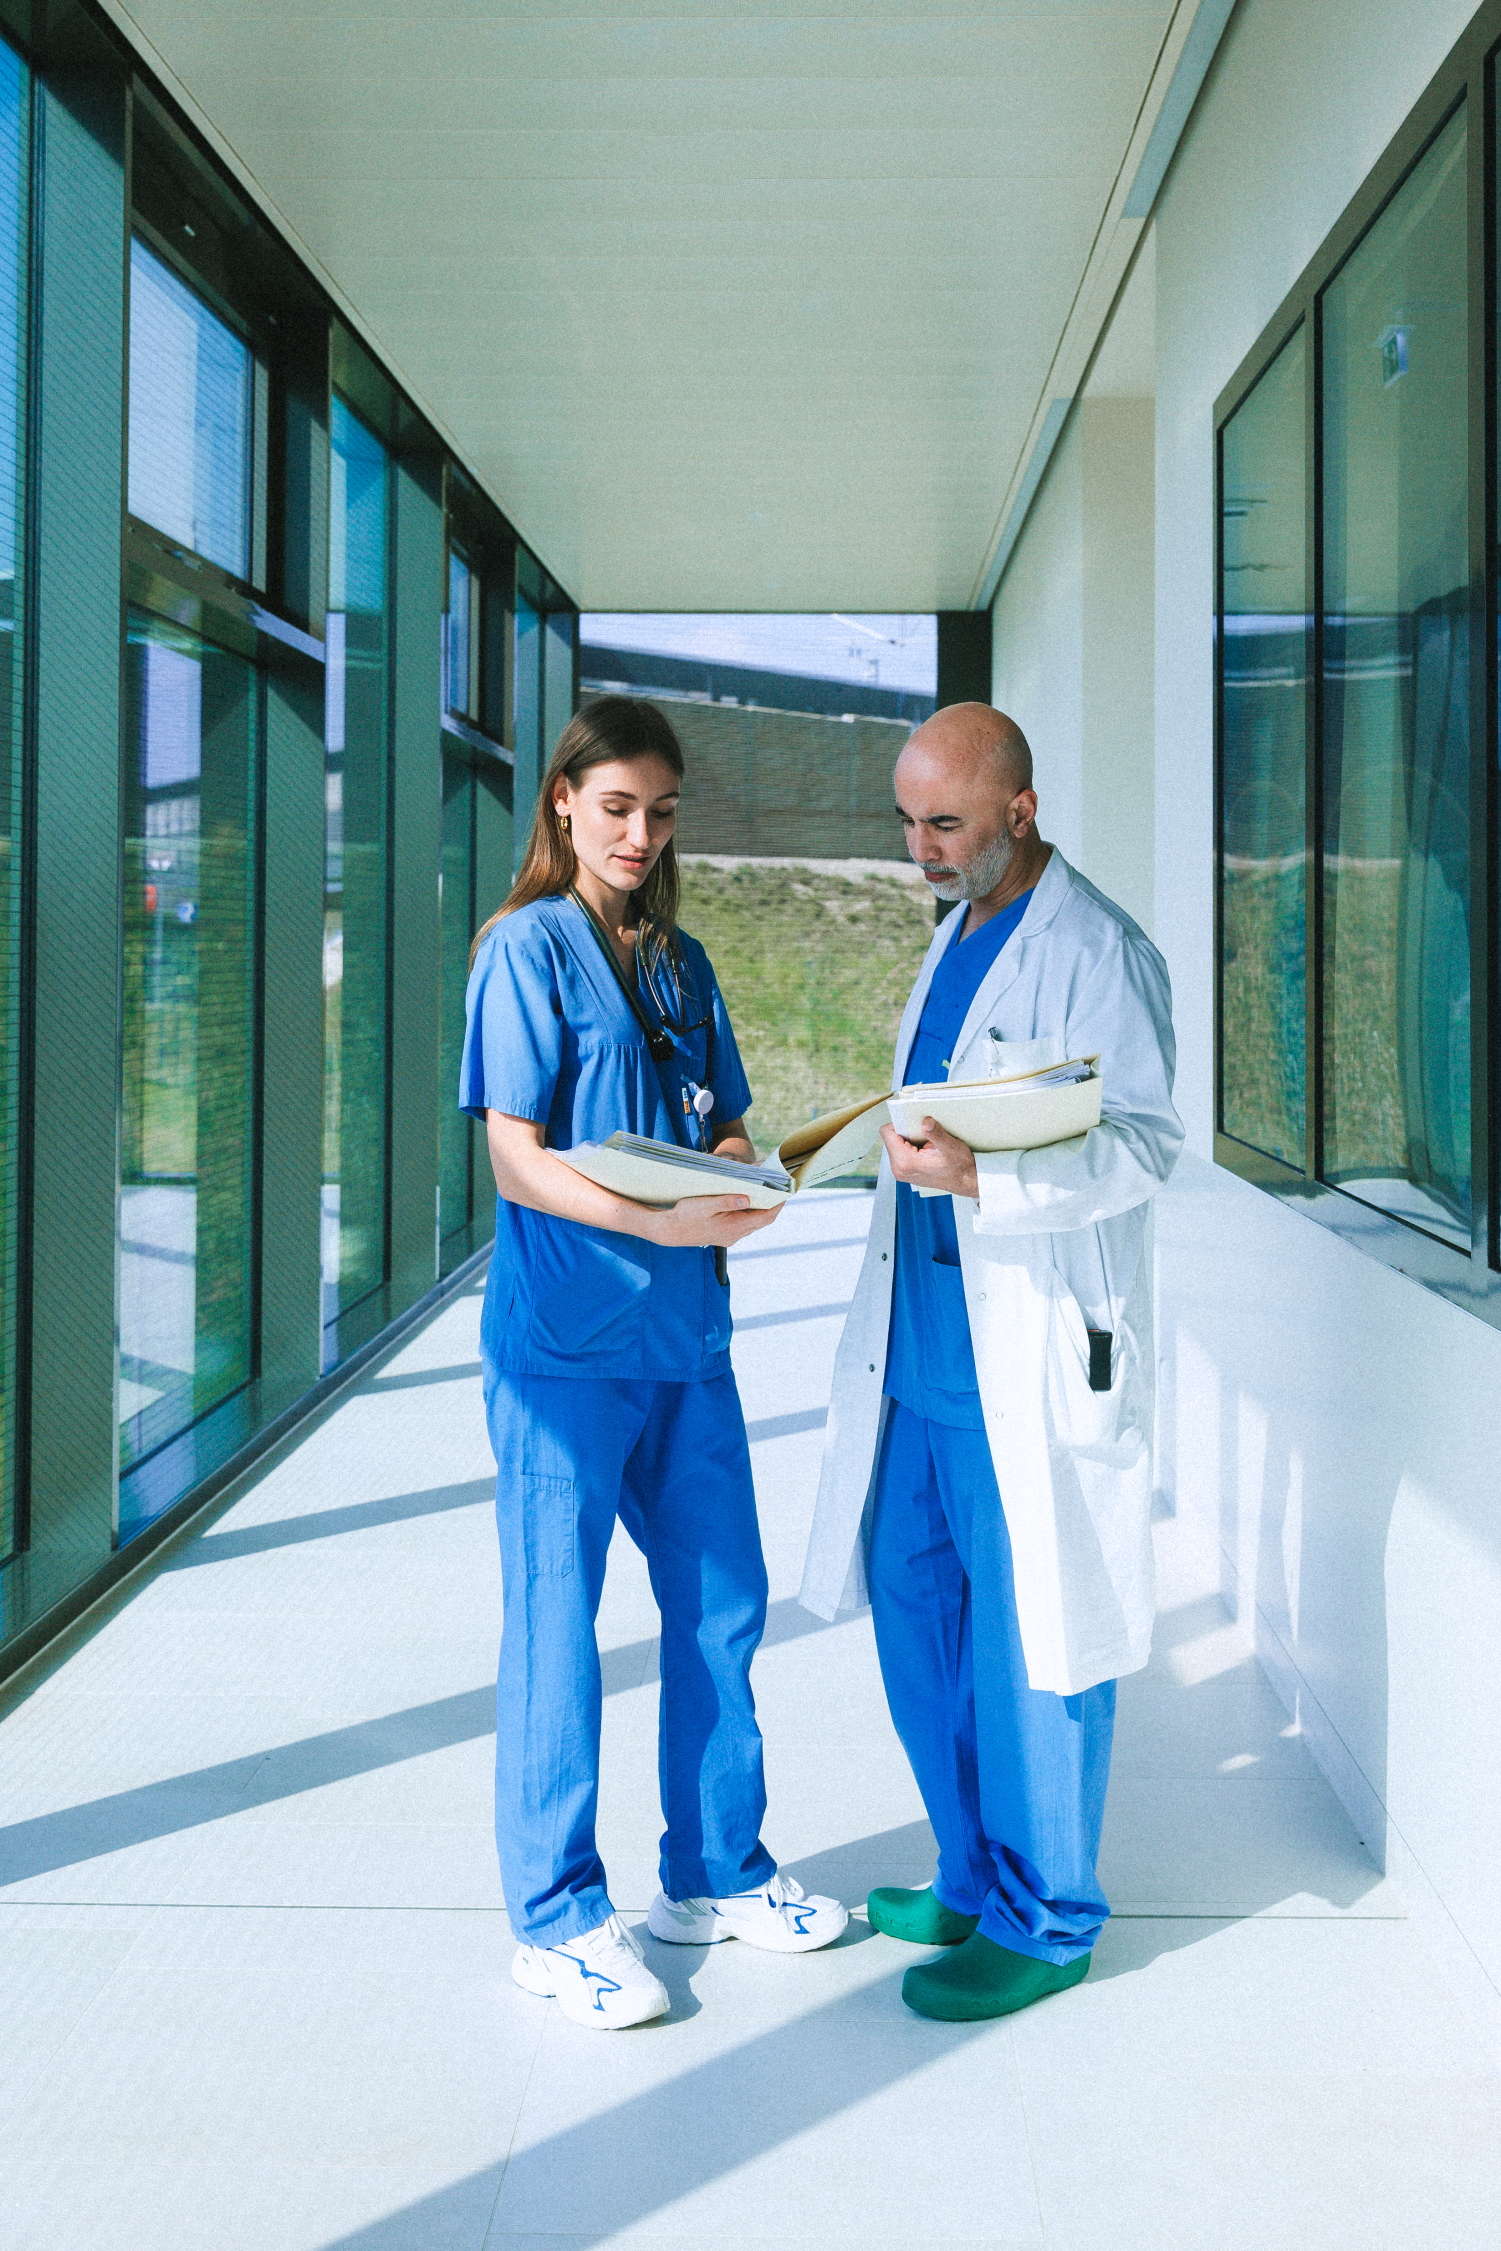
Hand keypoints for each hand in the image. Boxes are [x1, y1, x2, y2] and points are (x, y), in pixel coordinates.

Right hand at [643, 1193, 782, 1247]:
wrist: (669, 1231)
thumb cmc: (685, 1215)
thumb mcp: (705, 1204)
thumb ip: (727, 1201)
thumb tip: (747, 1198)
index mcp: (734, 1226)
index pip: (766, 1216)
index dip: (778, 1204)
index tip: (787, 1192)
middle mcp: (736, 1234)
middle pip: (763, 1220)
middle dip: (772, 1204)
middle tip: (779, 1188)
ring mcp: (730, 1236)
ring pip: (754, 1222)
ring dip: (761, 1208)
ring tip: (766, 1191)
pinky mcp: (724, 1235)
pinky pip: (744, 1223)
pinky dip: (750, 1212)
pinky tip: (747, 1201)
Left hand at [880, 1119, 978, 1198]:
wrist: (965, 1182)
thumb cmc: (959, 1167)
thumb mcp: (950, 1146)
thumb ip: (935, 1133)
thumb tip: (925, 1121)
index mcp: (905, 1162)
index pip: (887, 1133)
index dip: (899, 1123)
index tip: (913, 1122)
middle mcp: (898, 1169)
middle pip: (890, 1138)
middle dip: (905, 1131)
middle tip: (923, 1132)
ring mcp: (901, 1171)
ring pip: (895, 1144)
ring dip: (909, 1138)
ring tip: (926, 1141)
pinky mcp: (905, 1171)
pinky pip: (901, 1151)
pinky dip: (911, 1145)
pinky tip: (926, 1147)